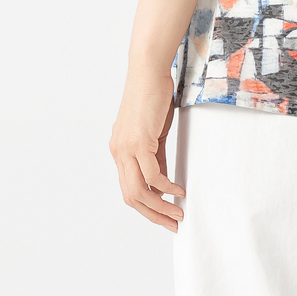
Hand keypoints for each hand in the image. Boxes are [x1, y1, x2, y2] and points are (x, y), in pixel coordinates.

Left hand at [109, 71, 185, 230]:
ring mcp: (126, 148)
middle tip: (173, 224)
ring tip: (178, 213)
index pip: (129, 189)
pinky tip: (178, 190)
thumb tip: (162, 180)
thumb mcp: (154, 131)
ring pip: (139, 191)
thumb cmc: (153, 96)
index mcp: (120, 150)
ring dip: (160, 207)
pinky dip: (166, 187)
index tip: (164, 216)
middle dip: (153, 215)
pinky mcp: (139, 142)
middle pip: (131, 197)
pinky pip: (152, 175)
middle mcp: (119, 152)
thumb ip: (154, 155)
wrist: (148, 71)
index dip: (146, 207)